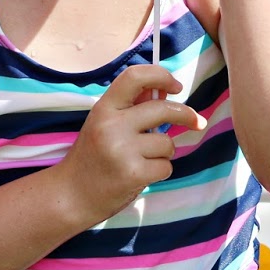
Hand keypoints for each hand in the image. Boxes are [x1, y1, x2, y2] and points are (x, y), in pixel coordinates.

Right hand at [53, 65, 208, 225]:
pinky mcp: (134, 173)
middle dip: (186, 115)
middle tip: (196, 122)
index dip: (160, 76)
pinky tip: (140, 175)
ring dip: (163, 153)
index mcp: (104, 108)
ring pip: (167, 143)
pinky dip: (158, 171)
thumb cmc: (92, 156)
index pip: (134, 77)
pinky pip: (166, 166)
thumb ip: (130, 107)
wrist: (72, 193)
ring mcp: (122, 149)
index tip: (176, 86)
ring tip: (141, 160)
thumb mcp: (103, 124)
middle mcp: (112, 125)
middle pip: (162, 109)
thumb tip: (163, 90)